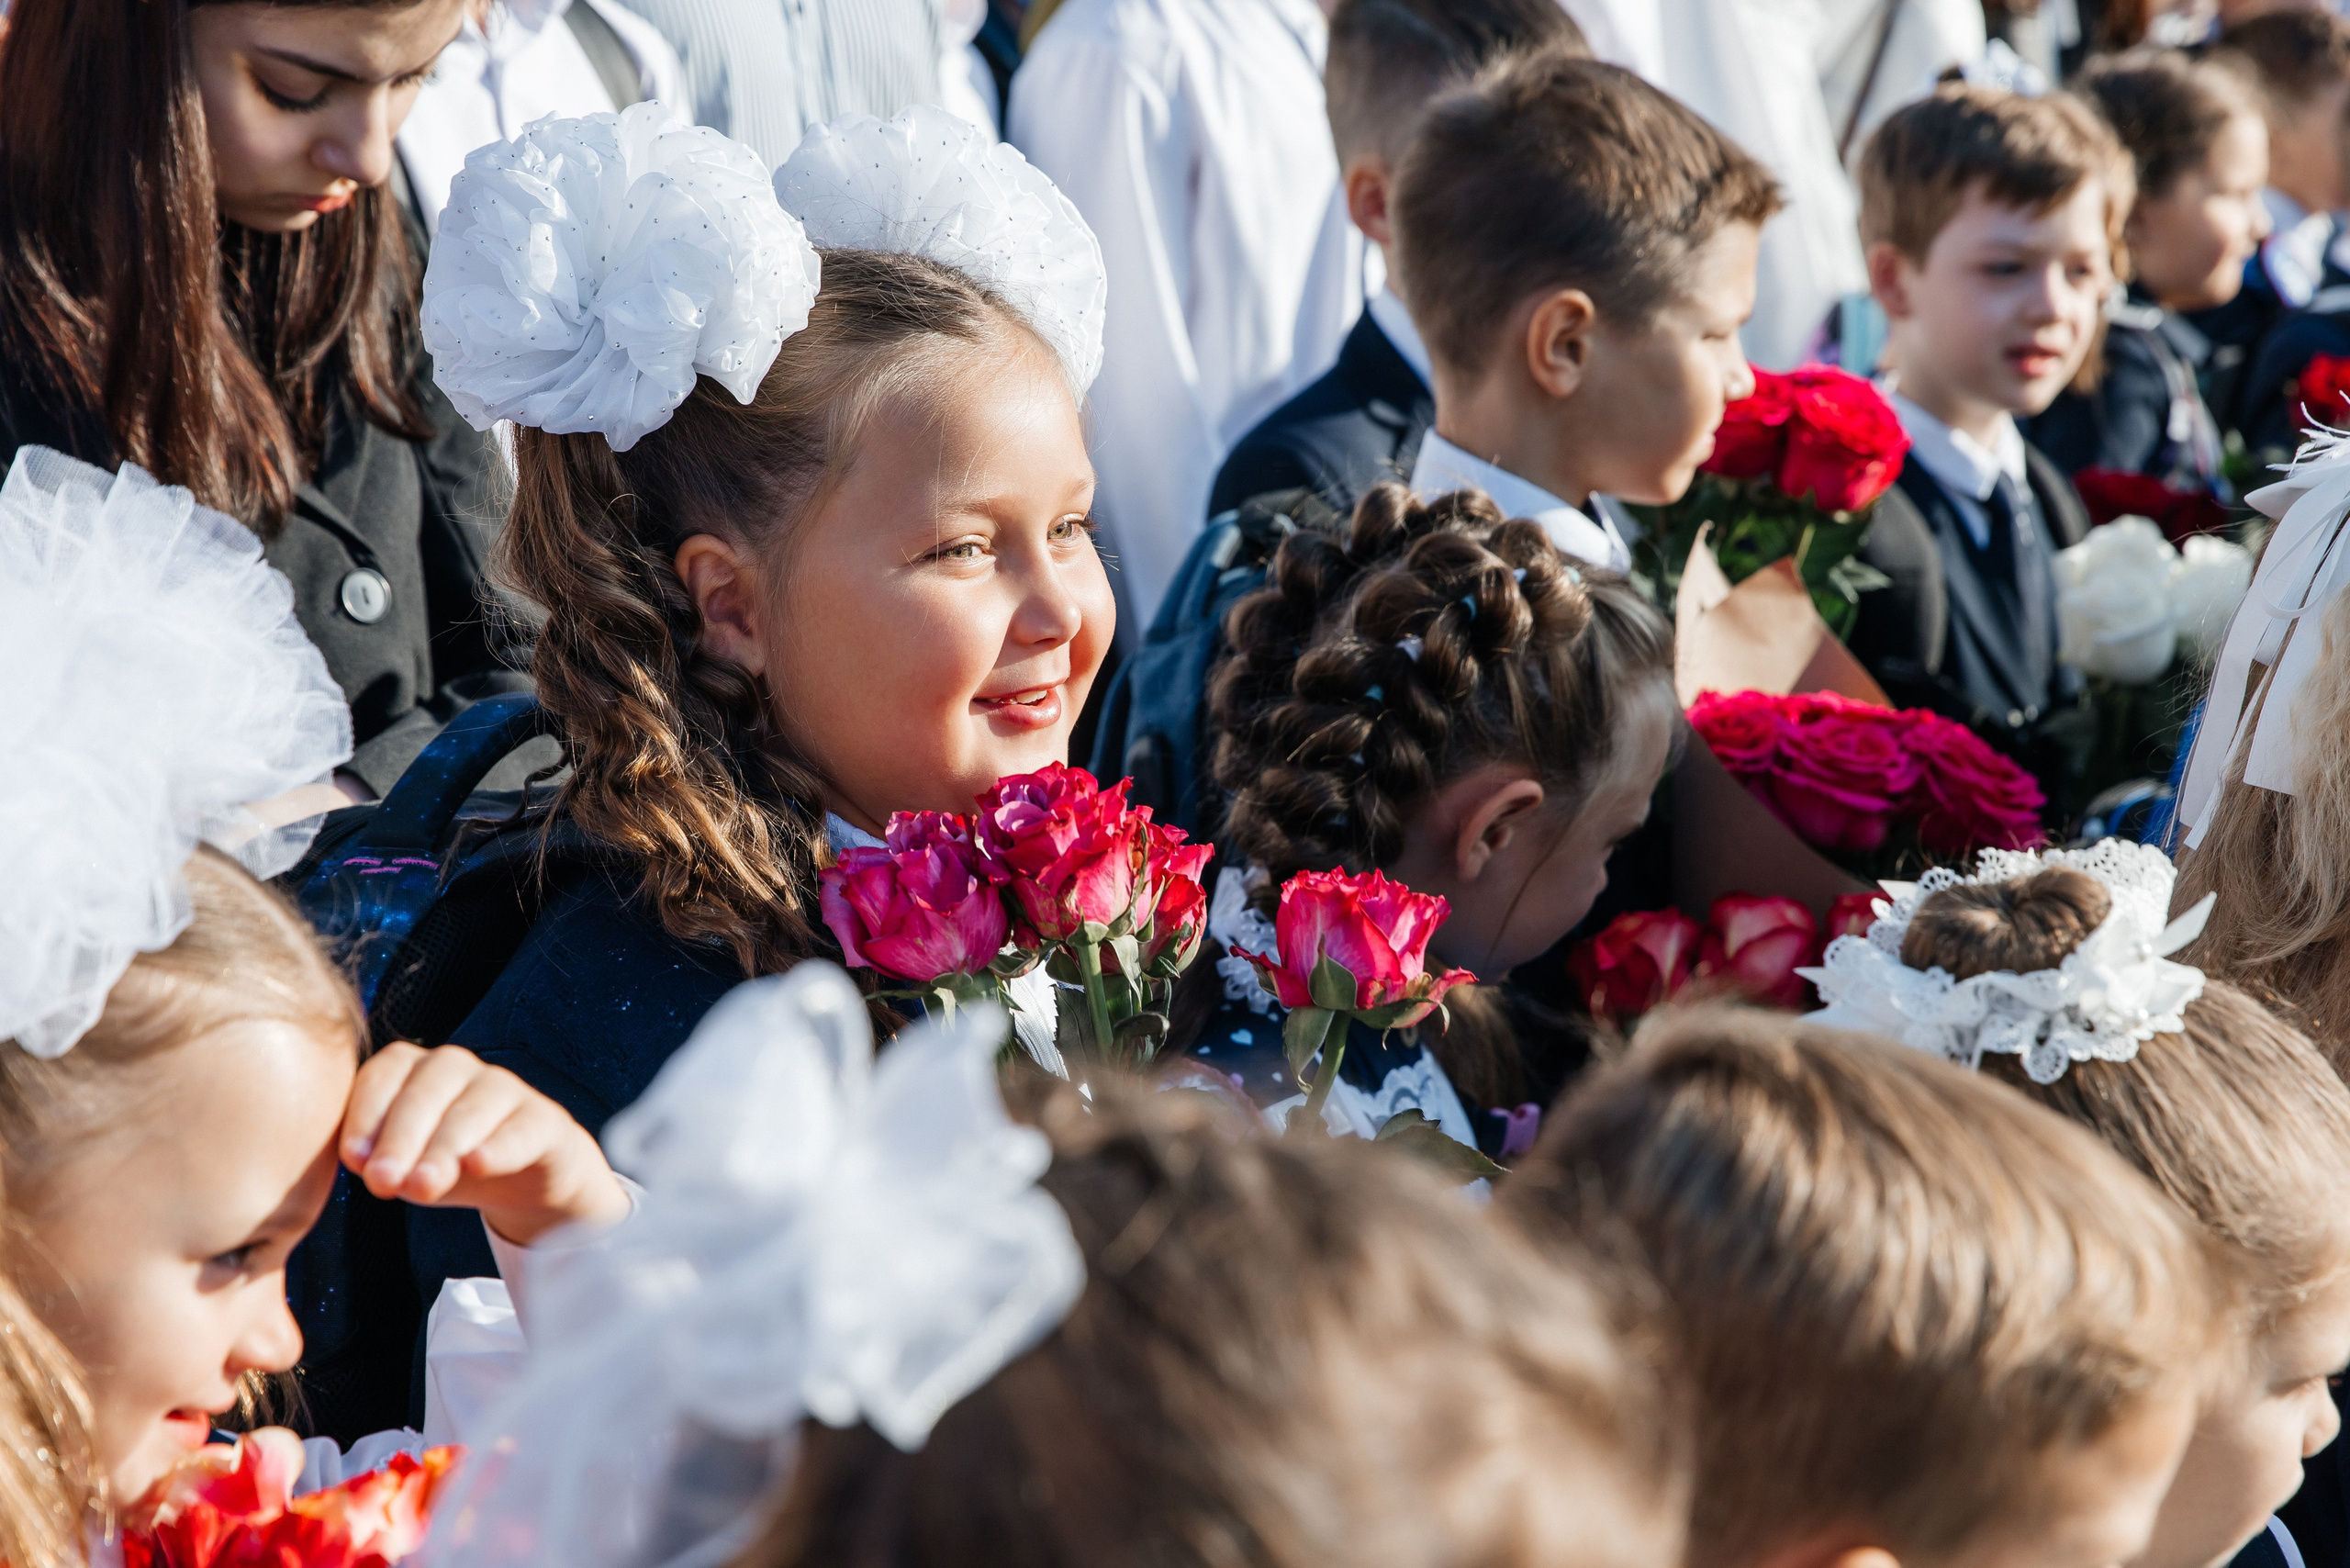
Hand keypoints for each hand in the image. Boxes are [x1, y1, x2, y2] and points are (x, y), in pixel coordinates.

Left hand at [342, 1044, 630, 1245]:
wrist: (522, 1174)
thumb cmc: (445, 1160)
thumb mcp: (403, 1163)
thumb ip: (379, 1162)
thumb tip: (367, 1168)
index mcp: (411, 1068)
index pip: (381, 1077)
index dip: (365, 1117)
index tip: (354, 1160)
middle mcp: (456, 1066)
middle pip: (424, 1094)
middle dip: (400, 1140)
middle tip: (383, 1182)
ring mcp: (504, 1088)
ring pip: (469, 1111)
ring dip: (443, 1149)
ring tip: (422, 1185)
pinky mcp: (543, 1119)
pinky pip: (520, 1129)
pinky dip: (499, 1147)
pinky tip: (478, 1165)